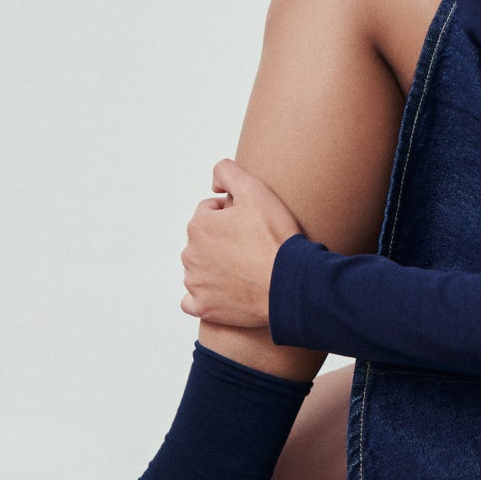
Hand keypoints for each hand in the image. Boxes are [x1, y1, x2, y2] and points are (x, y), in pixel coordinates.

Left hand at [180, 157, 303, 329]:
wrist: (290, 282)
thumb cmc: (275, 238)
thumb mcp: (255, 189)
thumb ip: (227, 171)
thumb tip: (214, 182)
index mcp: (199, 226)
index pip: (209, 211)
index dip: (233, 213)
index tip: (252, 223)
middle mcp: (190, 255)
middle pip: (203, 239)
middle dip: (222, 239)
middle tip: (251, 244)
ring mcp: (196, 284)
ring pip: (199, 267)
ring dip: (215, 264)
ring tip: (245, 266)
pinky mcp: (204, 307)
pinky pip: (193, 300)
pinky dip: (205, 295)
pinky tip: (224, 291)